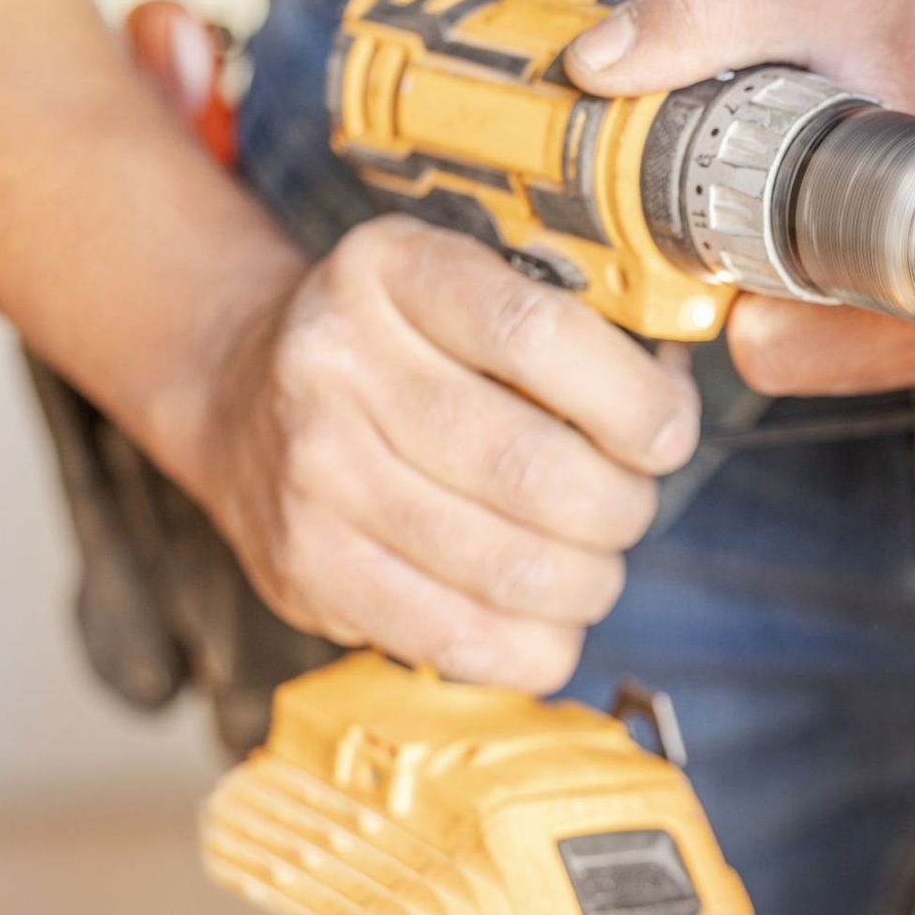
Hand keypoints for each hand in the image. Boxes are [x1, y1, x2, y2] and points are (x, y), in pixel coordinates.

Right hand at [196, 216, 699, 691]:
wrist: (241, 391)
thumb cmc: (401, 343)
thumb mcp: (470, 281)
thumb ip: (578, 324)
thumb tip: (674, 404)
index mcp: (393, 271)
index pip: (537, 336)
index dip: (631, 401)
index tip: (668, 434)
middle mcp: (337, 365)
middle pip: (533, 470)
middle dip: (621, 506)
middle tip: (630, 502)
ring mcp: (312, 475)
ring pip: (509, 568)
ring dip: (589, 580)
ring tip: (592, 559)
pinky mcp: (307, 570)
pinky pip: (461, 641)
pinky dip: (535, 643)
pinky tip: (546, 615)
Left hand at [565, 0, 914, 394]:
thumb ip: (707, 16)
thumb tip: (602, 70)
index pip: (778, 351)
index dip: (730, 282)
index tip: (733, 216)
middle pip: (811, 357)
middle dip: (780, 282)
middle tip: (797, 184)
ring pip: (851, 353)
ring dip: (827, 284)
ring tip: (849, 187)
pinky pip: (899, 336)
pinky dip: (873, 283)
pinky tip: (888, 210)